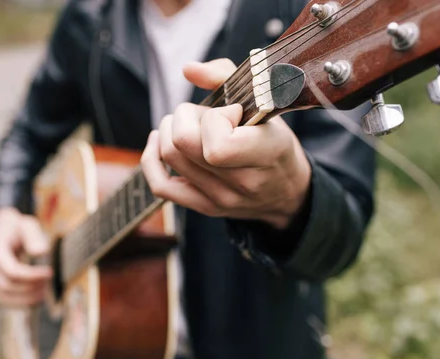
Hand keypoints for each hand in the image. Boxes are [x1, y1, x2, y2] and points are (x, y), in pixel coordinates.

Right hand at [0, 207, 52, 306]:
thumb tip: (41, 253)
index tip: (49, 272)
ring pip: (5, 298)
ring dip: (27, 298)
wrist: (6, 231)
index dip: (31, 275)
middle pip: (7, 286)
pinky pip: (7, 301)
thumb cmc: (19, 228)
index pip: (12, 271)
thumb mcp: (27, 225)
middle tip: (49, 278)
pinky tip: (40, 297)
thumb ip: (33, 236)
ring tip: (46, 290)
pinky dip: (23, 303)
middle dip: (31, 286)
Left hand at [141, 59, 311, 229]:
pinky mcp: (203, 207)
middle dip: (186, 116)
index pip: (217, 145)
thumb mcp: (266, 106)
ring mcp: (221, 199)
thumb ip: (227, 78)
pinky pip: (160, 185)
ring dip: (172, 130)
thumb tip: (187, 69)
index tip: (232, 112)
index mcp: (266, 154)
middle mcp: (242, 183)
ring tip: (193, 126)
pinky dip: (152, 158)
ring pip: (170, 155)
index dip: (215, 118)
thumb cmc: (276, 141)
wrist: (287, 192)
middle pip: (183, 143)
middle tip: (205, 114)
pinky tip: (160, 141)